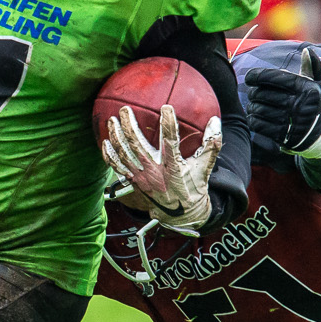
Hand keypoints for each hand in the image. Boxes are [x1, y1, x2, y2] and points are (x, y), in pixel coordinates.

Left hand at [101, 104, 221, 232]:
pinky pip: (117, 167)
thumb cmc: (193, 186)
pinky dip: (109, 155)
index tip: (166, 108)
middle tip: (125, 109)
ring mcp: (141, 177)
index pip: (170, 142)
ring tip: (112, 120)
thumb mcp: (205, 168)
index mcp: (173, 168)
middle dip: (129, 126)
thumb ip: (211, 145)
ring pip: (124, 154)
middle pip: (137, 146)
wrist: (179, 213)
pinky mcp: (133, 181)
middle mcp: (154, 172)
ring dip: (116, 136)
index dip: (168, 125)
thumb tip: (215, 120)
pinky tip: (105, 142)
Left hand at [246, 46, 320, 156]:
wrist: (319, 133)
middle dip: (253, 93)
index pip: (274, 77)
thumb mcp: (317, 84)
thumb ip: (312, 66)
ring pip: (258, 109)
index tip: (250, 78)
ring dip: (252, 107)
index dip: (257, 76)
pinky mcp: (283, 136)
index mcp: (305, 88)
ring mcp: (290, 122)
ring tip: (254, 105)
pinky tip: (255, 116)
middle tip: (253, 93)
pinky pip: (259, 125)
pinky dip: (253, 120)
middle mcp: (299, 104)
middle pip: (262, 94)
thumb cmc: (312, 102)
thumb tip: (307, 50)